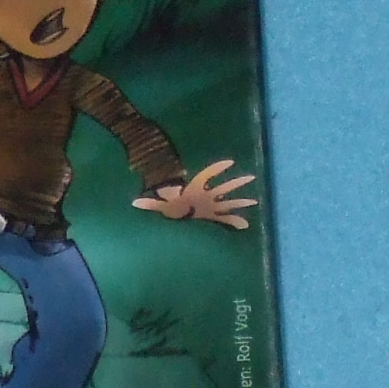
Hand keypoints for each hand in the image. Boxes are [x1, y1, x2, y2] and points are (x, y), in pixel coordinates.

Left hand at [135, 159, 256, 228]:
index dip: (217, 168)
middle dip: (236, 183)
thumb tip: (134, 203)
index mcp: (195, 189)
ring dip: (240, 201)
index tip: (229, 161)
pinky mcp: (211, 215)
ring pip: (229, 201)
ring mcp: (210, 205)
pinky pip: (226, 218)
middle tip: (250, 177)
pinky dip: (235, 222)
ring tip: (254, 201)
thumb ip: (150, 203)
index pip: (208, 176)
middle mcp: (206, 196)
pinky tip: (245, 225)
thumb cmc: (167, 207)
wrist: (172, 215)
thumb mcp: (159, 205)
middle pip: (224, 188)